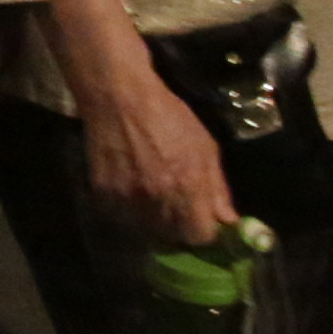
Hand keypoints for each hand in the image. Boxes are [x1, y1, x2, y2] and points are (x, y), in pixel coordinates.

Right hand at [74, 71, 236, 248]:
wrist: (119, 98)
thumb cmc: (169, 117)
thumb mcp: (205, 147)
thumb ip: (217, 189)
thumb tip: (229, 221)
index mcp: (188, 187)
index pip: (200, 235)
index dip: (203, 231)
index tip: (203, 221)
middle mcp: (158, 198)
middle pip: (172, 235)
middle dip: (179, 225)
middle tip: (177, 205)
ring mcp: (127, 198)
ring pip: (146, 227)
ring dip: (153, 217)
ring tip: (152, 193)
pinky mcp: (103, 193)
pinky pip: (122, 214)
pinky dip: (128, 206)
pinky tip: (131, 184)